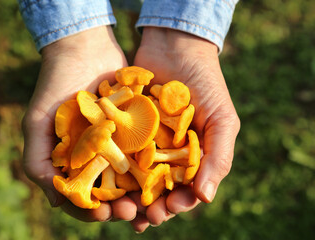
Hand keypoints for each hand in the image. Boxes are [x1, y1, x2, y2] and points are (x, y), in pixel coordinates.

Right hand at [21, 26, 136, 221]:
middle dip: (120, 206)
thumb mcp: (37, 122)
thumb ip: (37, 161)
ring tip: (150, 203)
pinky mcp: (136, 130)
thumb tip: (56, 202)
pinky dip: (154, 168)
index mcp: (71, 160)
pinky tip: (163, 177)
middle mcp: (95, 156)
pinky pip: (147, 153)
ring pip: (131, 178)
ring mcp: (117, 144)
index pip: (80, 196)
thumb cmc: (56, 85)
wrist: (85, 48)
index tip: (104, 214)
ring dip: (139, 194)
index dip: (90, 210)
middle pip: (109, 192)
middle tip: (132, 213)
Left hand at [130, 27, 240, 231]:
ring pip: (135, 178)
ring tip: (120, 207)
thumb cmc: (206, 84)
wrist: (176, 47)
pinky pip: (117, 152)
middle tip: (141, 216)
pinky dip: (111, 168)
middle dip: (151, 206)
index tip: (167, 211)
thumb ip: (218, 158)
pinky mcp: (125, 129)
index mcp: (193, 158)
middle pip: (158, 190)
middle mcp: (167, 155)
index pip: (186, 191)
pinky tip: (104, 180)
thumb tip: (205, 198)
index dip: (178, 205)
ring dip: (129, 196)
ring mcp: (145, 143)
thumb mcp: (222, 120)